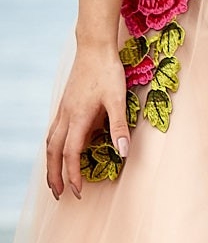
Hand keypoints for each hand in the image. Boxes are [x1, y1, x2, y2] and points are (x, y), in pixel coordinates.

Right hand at [44, 48, 126, 198]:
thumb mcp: (118, 100)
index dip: (73, 174)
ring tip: (55, 179)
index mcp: (77, 118)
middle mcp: (65, 116)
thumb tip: (123, 153)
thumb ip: (119, 127)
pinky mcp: (65, 105)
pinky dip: (53, 147)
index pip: (70, 153)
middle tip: (58, 194)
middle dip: (54, 174)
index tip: (78, 192)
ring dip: (51, 162)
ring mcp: (62, 110)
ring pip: (50, 142)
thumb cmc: (108, 73)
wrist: (94, 49)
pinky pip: (54, 131)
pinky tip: (59, 152)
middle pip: (53, 152)